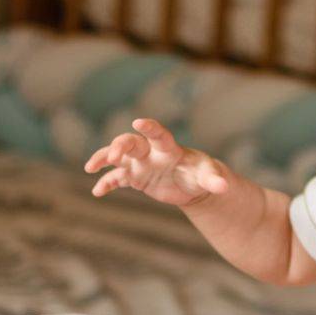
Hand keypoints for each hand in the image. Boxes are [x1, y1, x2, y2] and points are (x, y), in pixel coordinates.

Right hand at [83, 118, 228, 207]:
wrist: (193, 184)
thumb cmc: (201, 174)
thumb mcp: (209, 176)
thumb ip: (214, 180)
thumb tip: (224, 187)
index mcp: (169, 148)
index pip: (158, 134)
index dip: (149, 128)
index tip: (138, 123)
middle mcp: (151, 152)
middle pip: (131, 143)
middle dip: (120, 147)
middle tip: (113, 156)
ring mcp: (141, 164)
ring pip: (118, 158)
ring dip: (104, 159)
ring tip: (90, 168)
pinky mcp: (136, 177)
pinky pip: (117, 179)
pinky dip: (107, 183)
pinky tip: (97, 192)